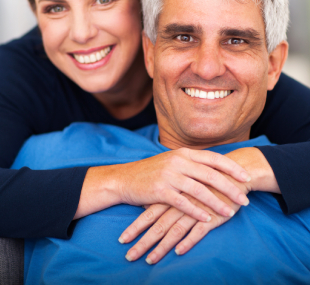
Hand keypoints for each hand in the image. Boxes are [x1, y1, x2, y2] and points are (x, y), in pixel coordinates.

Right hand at [119, 147, 274, 263]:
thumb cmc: (152, 171)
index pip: (213, 158)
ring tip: (230, 213)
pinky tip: (207, 219)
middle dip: (230, 188)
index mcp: (183, 153)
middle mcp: (177, 161)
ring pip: (199, 190)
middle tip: (244, 199)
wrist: (125, 178)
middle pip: (210, 175)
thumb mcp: (172, 161)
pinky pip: (183, 202)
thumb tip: (215, 169)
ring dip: (217, 203)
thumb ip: (191, 163)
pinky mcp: (160, 190)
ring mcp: (168, 175)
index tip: (246, 177)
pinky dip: (196, 211)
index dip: (231, 168)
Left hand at [121, 181, 248, 263]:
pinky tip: (178, 251)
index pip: (148, 213)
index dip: (135, 227)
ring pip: (174, 230)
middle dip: (142, 241)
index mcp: (171, 194)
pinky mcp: (211, 215)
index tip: (122, 239)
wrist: (232, 173)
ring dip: (161, 247)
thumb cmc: (203, 181)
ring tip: (149, 260)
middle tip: (129, 256)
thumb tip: (146, 206)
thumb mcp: (182, 185)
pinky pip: (198, 231)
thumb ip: (166, 196)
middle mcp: (179, 202)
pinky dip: (188, 241)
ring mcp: (195, 209)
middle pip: (157, 224)